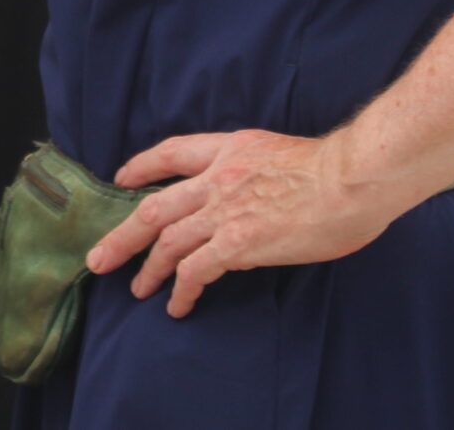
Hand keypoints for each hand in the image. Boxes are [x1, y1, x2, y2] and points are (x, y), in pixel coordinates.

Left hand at [85, 130, 401, 316]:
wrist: (353, 177)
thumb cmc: (337, 169)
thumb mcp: (279, 152)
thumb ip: (254, 172)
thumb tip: (251, 200)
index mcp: (230, 148)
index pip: (172, 152)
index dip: (142, 166)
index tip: (123, 179)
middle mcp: (218, 177)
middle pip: (154, 206)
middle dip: (123, 235)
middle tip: (100, 258)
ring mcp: (224, 210)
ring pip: (167, 240)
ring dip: (148, 268)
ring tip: (137, 289)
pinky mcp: (238, 242)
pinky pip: (196, 270)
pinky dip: (182, 289)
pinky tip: (178, 305)